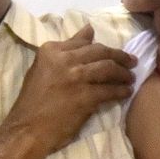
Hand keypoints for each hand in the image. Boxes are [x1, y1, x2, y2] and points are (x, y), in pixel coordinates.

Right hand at [1, 24, 135, 153]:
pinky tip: (126, 92)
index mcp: (51, 51)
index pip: (85, 43)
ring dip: (124, 73)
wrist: (27, 128)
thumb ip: (67, 49)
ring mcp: (75, 77)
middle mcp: (64, 60)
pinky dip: (121, 91)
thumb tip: (89, 30)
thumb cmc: (33, 101)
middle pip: (100, 52)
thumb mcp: (44, 68)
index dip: (104, 48)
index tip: (115, 53)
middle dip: (120, 57)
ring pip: (108, 69)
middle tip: (132, 62)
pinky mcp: (85, 96)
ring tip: (131, 78)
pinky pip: (110, 90)